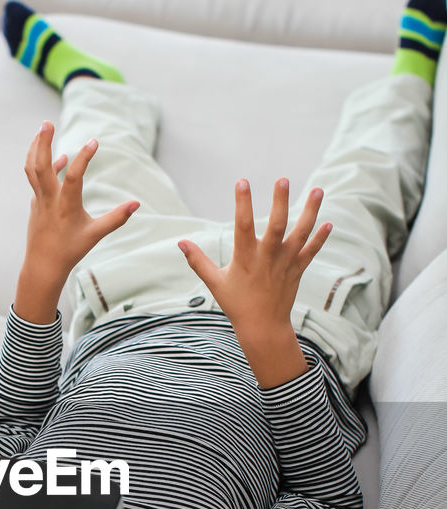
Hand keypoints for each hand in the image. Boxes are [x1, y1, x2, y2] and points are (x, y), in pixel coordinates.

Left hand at [20, 120, 139, 300]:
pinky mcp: (36, 203)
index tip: (95, 142)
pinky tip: (59, 160)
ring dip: (36, 148)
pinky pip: (37, 179)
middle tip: (47, 122)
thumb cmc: (71, 250)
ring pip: (32, 169)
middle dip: (43, 142)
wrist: (43, 266)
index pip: (74, 177)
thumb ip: (116, 218)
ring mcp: (39, 201)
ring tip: (44, 129)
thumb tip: (136, 204)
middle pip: (40, 166)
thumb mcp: (96, 235)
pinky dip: (44, 166)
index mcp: (65, 207)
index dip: (84, 158)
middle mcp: (49, 200)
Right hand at [177, 178, 331, 337]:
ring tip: (318, 189)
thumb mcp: (214, 283)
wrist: (263, 328)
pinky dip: (321, 238)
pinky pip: (312, 251)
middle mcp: (268, 258)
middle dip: (281, 201)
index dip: (242, 203)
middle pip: (277, 225)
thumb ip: (198, 260)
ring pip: (301, 233)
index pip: (243, 225)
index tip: (242, 182)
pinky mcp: (297, 270)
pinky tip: (329, 222)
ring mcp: (285, 263)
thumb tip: (180, 242)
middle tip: (283, 179)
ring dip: (310, 211)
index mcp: (246, 258)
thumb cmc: (236, 304)